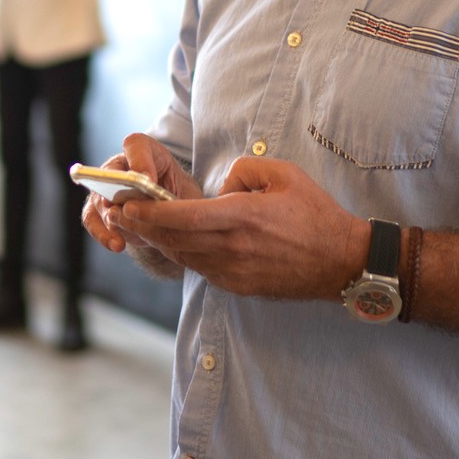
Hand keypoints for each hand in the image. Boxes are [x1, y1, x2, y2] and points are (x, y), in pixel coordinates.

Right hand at [80, 135, 200, 276]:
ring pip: (100, 199)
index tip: (147, 179)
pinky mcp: (98, 210)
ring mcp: (106, 187)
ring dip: (109, 218)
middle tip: (117, 204)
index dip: (139, 159)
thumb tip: (157, 209)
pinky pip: (93, 220)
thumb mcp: (187, 193)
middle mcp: (121, 166)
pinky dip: (103, 234)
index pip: (136, 144)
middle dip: (114, 190)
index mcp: (146, 153)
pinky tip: (117, 245)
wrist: (169, 213)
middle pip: (110, 173)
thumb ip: (174, 197)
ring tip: (120, 237)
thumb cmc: (178, 197)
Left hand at [113, 156, 369, 300]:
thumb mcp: (284, 175)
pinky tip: (172, 243)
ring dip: (157, 242)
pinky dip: (182, 254)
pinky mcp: (239, 286)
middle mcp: (233, 248)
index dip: (150, 213)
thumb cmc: (316, 214)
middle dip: (141, 227)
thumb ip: (243, 172)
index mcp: (243, 217)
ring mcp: (234, 272)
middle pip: (174, 240)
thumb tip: (220, 187)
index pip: (183, 217)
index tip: (128, 205)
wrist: (342, 262)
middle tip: (117, 213)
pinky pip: (201, 269)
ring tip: (136, 226)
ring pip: (183, 256)